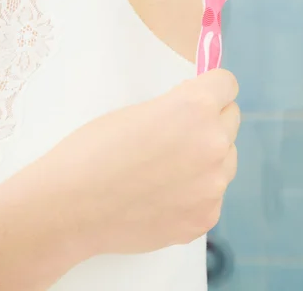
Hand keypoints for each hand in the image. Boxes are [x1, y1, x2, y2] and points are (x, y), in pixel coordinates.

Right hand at [51, 68, 239, 256]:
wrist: (71, 205)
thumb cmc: (95, 148)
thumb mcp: (138, 110)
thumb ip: (178, 107)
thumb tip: (197, 110)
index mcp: (195, 108)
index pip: (227, 84)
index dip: (210, 87)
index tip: (198, 95)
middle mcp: (214, 144)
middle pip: (231, 120)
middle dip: (210, 120)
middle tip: (177, 133)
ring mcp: (213, 186)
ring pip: (226, 159)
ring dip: (207, 157)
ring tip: (167, 168)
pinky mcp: (205, 218)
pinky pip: (211, 194)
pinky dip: (194, 192)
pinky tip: (161, 196)